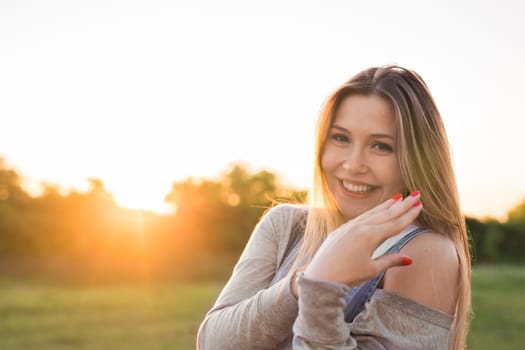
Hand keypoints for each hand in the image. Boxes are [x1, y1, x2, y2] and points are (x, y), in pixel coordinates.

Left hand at [303, 192, 421, 285]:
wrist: (320, 275)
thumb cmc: (347, 275)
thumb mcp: (372, 270)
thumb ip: (390, 260)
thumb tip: (410, 259)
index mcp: (370, 236)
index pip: (395, 223)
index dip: (409, 215)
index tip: (420, 205)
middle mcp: (360, 227)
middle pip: (386, 214)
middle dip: (402, 205)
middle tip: (416, 194)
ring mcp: (349, 226)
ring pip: (372, 213)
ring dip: (387, 205)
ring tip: (399, 198)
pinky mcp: (341, 230)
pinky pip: (361, 217)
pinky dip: (372, 211)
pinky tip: (377, 210)